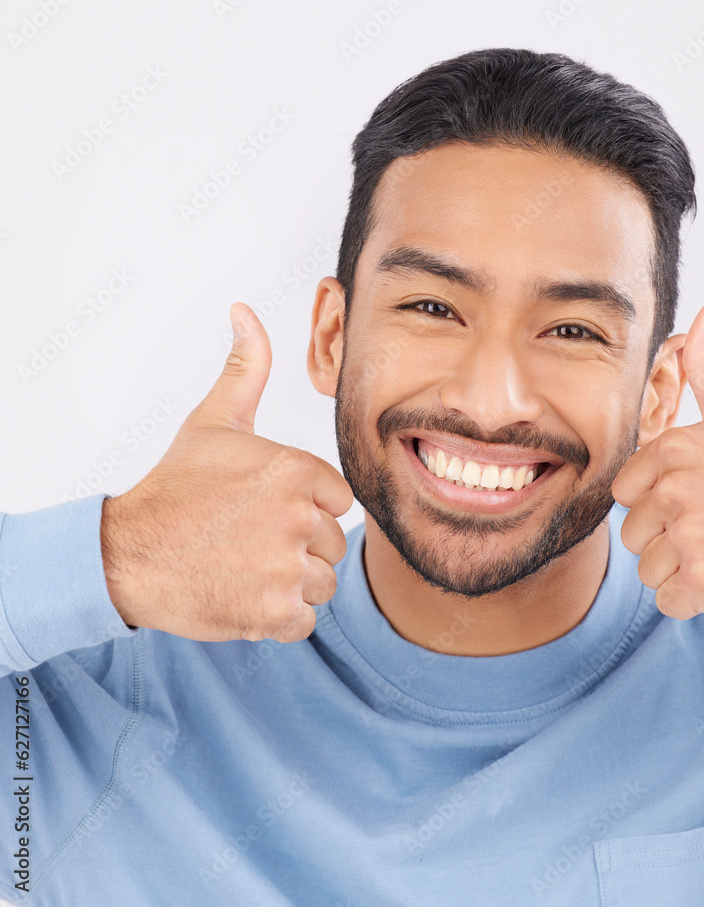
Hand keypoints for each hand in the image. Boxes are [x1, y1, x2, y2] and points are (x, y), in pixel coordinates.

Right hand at [100, 303, 353, 642]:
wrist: (127, 554)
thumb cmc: (175, 488)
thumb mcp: (213, 421)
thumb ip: (245, 369)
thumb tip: (244, 312)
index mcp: (297, 470)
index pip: (338, 501)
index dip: (306, 509)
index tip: (265, 509)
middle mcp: (300, 516)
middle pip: (332, 544)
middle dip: (299, 547)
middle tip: (248, 540)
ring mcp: (288, 567)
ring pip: (322, 583)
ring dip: (289, 584)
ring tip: (245, 566)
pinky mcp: (276, 613)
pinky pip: (304, 621)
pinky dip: (278, 618)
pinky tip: (244, 594)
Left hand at [611, 301, 703, 621]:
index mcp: (677, 449)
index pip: (626, 489)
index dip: (655, 499)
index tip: (694, 498)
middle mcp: (677, 491)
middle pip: (633, 531)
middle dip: (665, 536)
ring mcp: (689, 538)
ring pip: (647, 568)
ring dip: (679, 569)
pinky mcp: (702, 583)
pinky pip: (666, 600)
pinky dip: (692, 599)